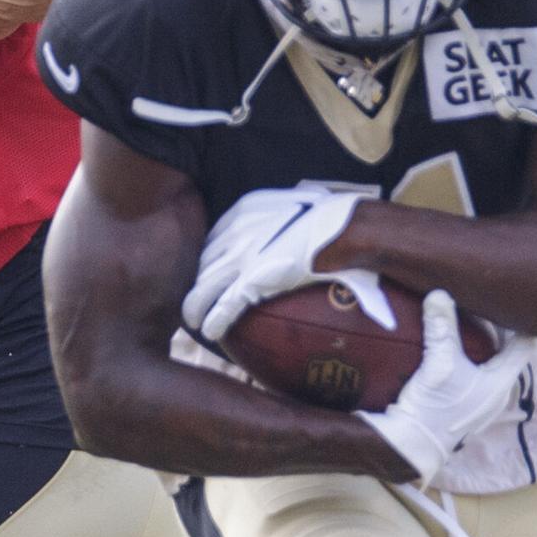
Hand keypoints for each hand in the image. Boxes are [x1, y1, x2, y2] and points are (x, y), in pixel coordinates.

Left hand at [182, 188, 394, 340]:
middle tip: (198, 294)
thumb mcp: (305, 206)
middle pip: (205, 259)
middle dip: (197, 277)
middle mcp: (237, 230)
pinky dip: (213, 319)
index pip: (218, 235)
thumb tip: (309, 220)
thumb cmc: (336, 220)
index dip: (211, 255)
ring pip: (205, 284)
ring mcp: (241, 256)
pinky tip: (207, 330)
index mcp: (247, 208)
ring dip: (195, 304)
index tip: (212, 268)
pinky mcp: (251, 280)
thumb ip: (296, 216)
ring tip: (190, 319)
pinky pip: (224, 304)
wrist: (346, 230)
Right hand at [357, 291, 532, 485]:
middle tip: (481, 298)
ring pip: (482, 361)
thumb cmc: (438, 406)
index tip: (514, 300)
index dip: (520, 323)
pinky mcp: (455, 401)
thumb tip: (439, 293)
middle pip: (502, 351)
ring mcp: (475, 398)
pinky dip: (459, 352)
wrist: (411, 444)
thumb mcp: (441, 363)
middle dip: (493, 327)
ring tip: (462, 312)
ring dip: (474, 340)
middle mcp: (494, 390)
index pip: (522, 346)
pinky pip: (465, 369)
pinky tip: (444, 340)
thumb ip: (442, 328)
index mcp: (501, 382)